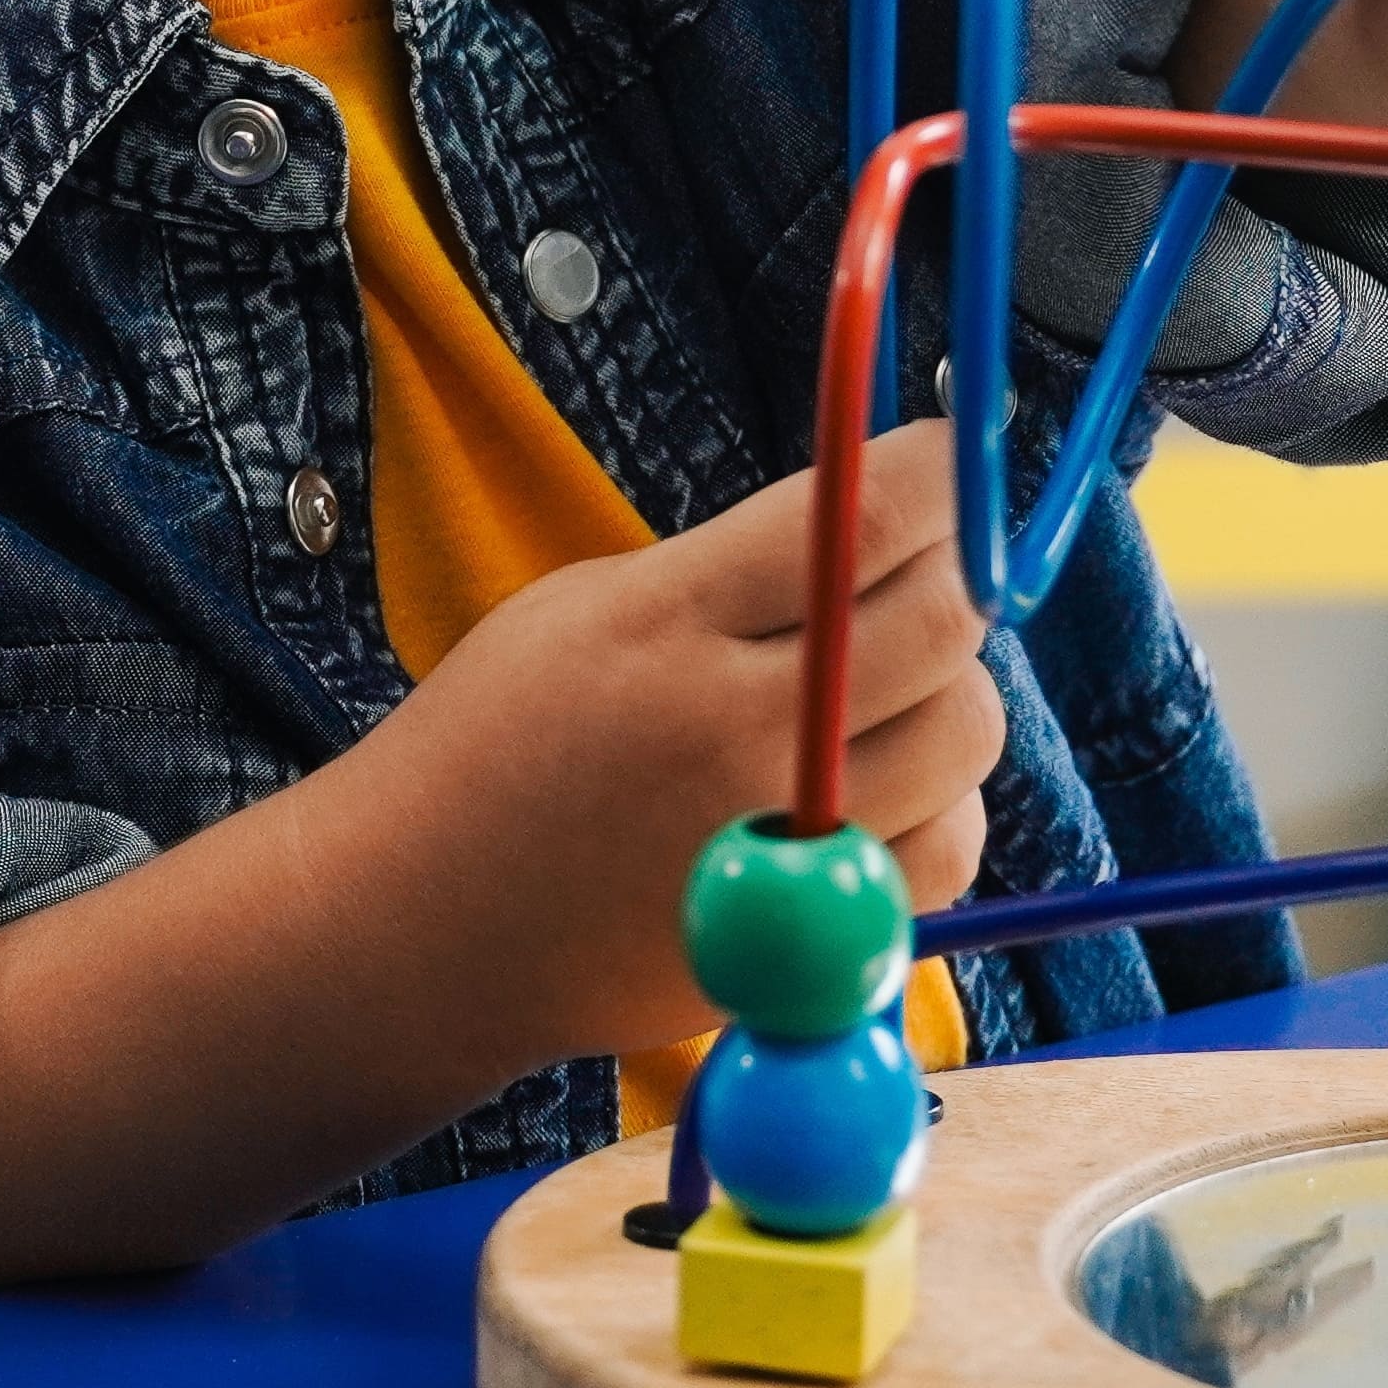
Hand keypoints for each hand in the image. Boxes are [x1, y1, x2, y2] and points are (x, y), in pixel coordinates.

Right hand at [335, 418, 1001, 1059]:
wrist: (420, 922)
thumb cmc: (495, 744)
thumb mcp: (584, 609)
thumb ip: (729, 569)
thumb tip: (890, 521)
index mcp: (666, 619)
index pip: (863, 514)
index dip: (937, 469)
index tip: (946, 453)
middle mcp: (733, 726)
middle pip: (941, 620)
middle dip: (955, 574)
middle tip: (925, 570)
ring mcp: (776, 838)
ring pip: (967, 730)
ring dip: (952, 687)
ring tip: (885, 686)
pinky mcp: (798, 934)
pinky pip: (949, 848)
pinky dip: (940, 803)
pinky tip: (877, 786)